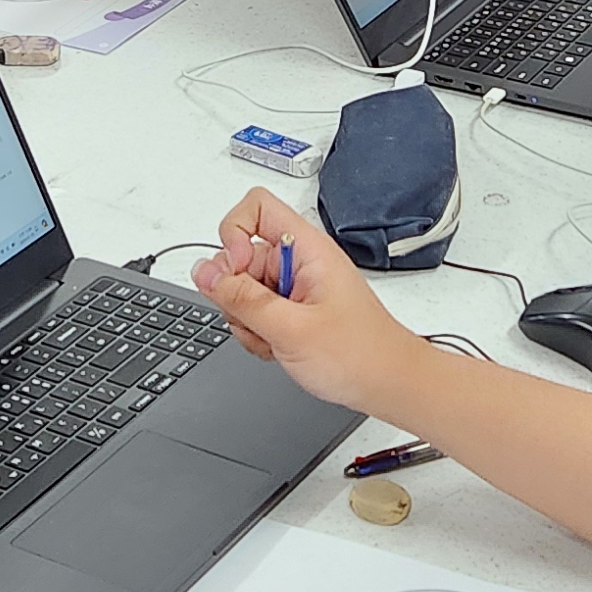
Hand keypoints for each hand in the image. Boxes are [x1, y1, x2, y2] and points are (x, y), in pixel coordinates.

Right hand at [193, 189, 426, 415]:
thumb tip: (203, 272)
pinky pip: (256, 311)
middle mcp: (300, 261)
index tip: (236, 270)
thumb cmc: (360, 354)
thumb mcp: (290, 328)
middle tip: (261, 320)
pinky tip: (280, 348)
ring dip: (249, 320)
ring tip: (277, 340)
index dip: (234, 234)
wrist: (388, 385)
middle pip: (240, 255)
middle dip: (237, 293)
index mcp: (307, 248)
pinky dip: (259, 333)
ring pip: (244, 288)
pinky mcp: (294, 308)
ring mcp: (296, 285)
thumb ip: (241, 299)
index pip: (255, 207)